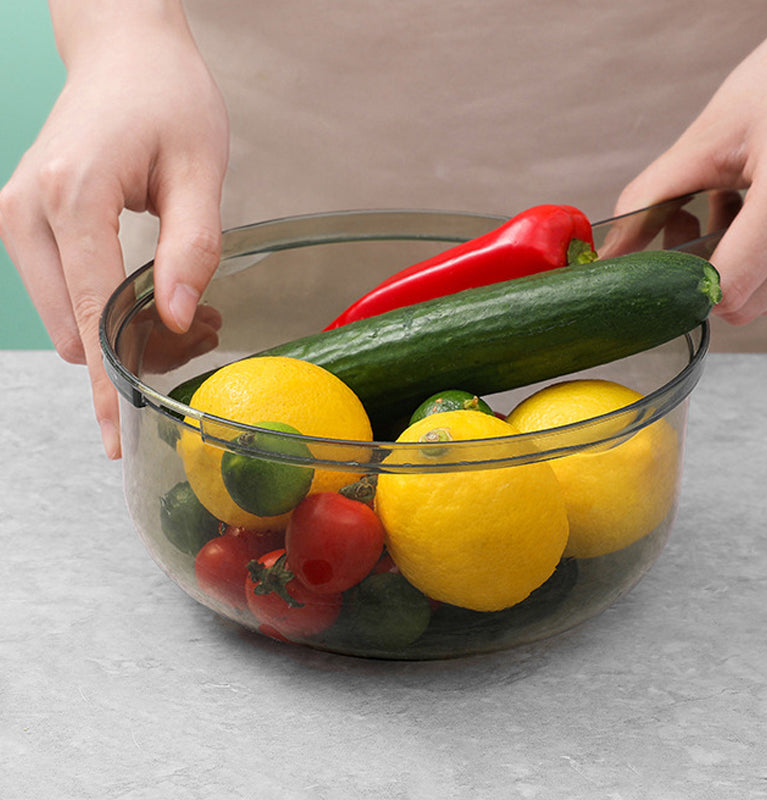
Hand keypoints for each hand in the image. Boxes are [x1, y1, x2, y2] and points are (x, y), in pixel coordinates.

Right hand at [0, 3, 228, 457]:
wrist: (124, 53)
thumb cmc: (166, 98)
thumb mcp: (200, 170)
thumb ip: (191, 247)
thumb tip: (175, 319)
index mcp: (73, 196)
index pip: (93, 312)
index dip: (111, 379)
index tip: (117, 433)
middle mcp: (27, 212)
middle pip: (76, 326)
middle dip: (131, 349)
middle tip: (202, 327)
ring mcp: (17, 219)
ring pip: (66, 318)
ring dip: (118, 329)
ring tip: (184, 304)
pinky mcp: (25, 224)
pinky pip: (62, 294)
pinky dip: (103, 308)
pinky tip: (148, 293)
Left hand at [611, 12, 766, 324]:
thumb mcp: (708, 138)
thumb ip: (649, 201)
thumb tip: (609, 255)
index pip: (730, 284)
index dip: (685, 286)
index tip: (663, 262)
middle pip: (748, 302)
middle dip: (706, 275)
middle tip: (688, 223)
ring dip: (737, 269)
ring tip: (725, 210)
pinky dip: (764, 261)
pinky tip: (750, 213)